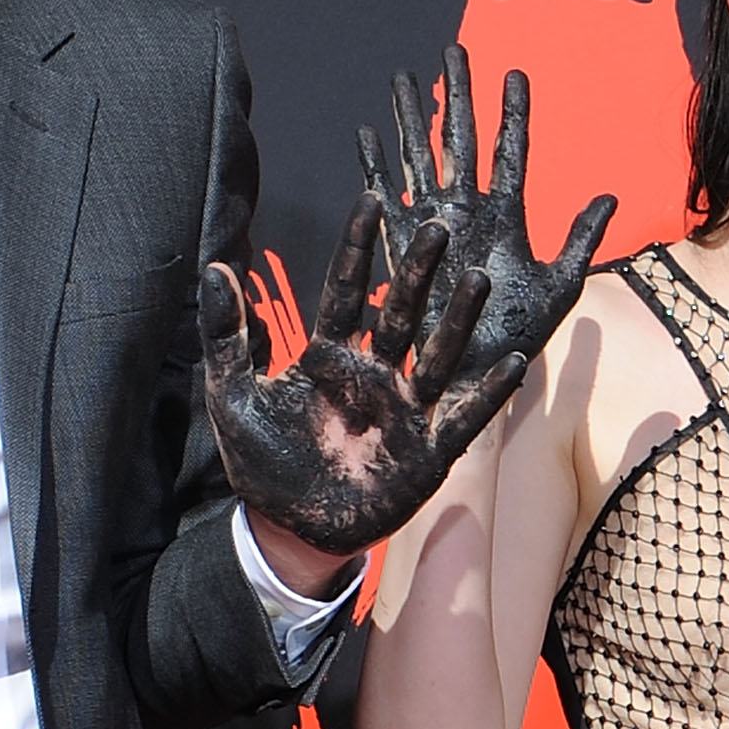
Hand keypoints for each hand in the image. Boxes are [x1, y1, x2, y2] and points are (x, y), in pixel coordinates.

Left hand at [201, 197, 521, 556]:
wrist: (289, 530)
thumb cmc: (262, 465)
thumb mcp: (233, 396)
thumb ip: (227, 337)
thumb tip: (214, 269)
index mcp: (329, 356)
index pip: (347, 290)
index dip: (358, 247)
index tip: (372, 198)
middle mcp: (373, 374)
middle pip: (402, 312)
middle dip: (419, 272)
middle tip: (439, 226)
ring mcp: (404, 411)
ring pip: (437, 356)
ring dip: (458, 321)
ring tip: (479, 280)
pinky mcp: (426, 453)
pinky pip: (463, 419)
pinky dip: (489, 395)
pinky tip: (515, 363)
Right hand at [356, 41, 615, 373]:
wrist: (473, 378)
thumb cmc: (516, 339)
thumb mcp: (559, 288)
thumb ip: (580, 242)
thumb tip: (608, 195)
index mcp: (507, 218)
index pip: (510, 153)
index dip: (513, 113)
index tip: (515, 72)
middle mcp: (468, 214)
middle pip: (462, 141)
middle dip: (458, 96)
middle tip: (453, 51)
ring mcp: (434, 228)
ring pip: (421, 159)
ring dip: (412, 118)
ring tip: (402, 77)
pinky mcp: (403, 248)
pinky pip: (387, 201)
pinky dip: (375, 168)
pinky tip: (366, 134)